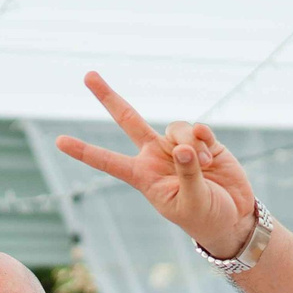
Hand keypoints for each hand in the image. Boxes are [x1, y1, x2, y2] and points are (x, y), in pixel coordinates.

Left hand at [53, 72, 258, 259]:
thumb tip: (181, 147)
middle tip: (87, 75)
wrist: (234, 216)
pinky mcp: (200, 140)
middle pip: (128, 119)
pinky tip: (211, 158)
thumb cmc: (205, 217)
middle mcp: (155, 156)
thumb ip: (186, 174)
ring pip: (174, 127)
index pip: (108, 162)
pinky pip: (195, 128)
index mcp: (143, 176)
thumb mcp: (192, 203)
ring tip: (204, 167)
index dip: (84, 151)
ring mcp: (176, 145)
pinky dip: (204, 141)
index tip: (59, 141)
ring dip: (189, 145)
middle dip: (108, 97)